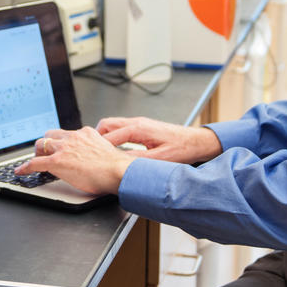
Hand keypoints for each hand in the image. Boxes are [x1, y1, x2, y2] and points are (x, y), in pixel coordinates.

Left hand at [16, 127, 134, 194]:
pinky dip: (25, 167)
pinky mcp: (57, 161)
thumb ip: (95, 149)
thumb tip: (93, 158)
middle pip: (51, 135)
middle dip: (46, 143)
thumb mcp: (105, 151)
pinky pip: (35, 162)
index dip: (59, 141)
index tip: (57, 145)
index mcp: (85, 134)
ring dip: (37, 153)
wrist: (117, 171)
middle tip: (43, 152)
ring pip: (42, 144)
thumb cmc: (116, 167)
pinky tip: (21, 171)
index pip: (66, 134)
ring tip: (34, 160)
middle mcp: (73, 137)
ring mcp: (64, 148)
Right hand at [95, 116, 221, 164]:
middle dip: (97, 137)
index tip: (90, 155)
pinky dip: (113, 137)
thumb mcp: (159, 158)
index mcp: (139, 128)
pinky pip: (121, 129)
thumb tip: (120, 164)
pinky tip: (114, 150)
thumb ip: (138, 160)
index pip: (111, 135)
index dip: (98, 146)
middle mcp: (137, 122)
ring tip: (100, 152)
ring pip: (113, 126)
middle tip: (91, 152)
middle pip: (107, 125)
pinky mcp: (143, 128)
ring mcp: (140, 123)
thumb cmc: (182, 148)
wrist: (196, 142)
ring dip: (105, 137)